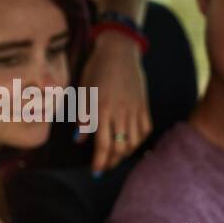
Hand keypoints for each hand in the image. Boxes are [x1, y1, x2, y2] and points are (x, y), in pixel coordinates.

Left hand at [78, 32, 150, 172]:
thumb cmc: (96, 69)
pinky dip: (138, 140)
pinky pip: (145, 129)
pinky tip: (130, 143)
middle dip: (111, 162)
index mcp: (102, 109)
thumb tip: (78, 139)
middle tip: (104, 167)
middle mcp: (121, 112)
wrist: (119, 51)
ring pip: (134, 142)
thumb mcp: (83, 91)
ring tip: (115, 157)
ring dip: (124, 154)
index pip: (103, 145)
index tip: (95, 171)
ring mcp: (135, 109)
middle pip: (119, 148)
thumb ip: (82, 116)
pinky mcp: (144, 105)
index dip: (99, 162)